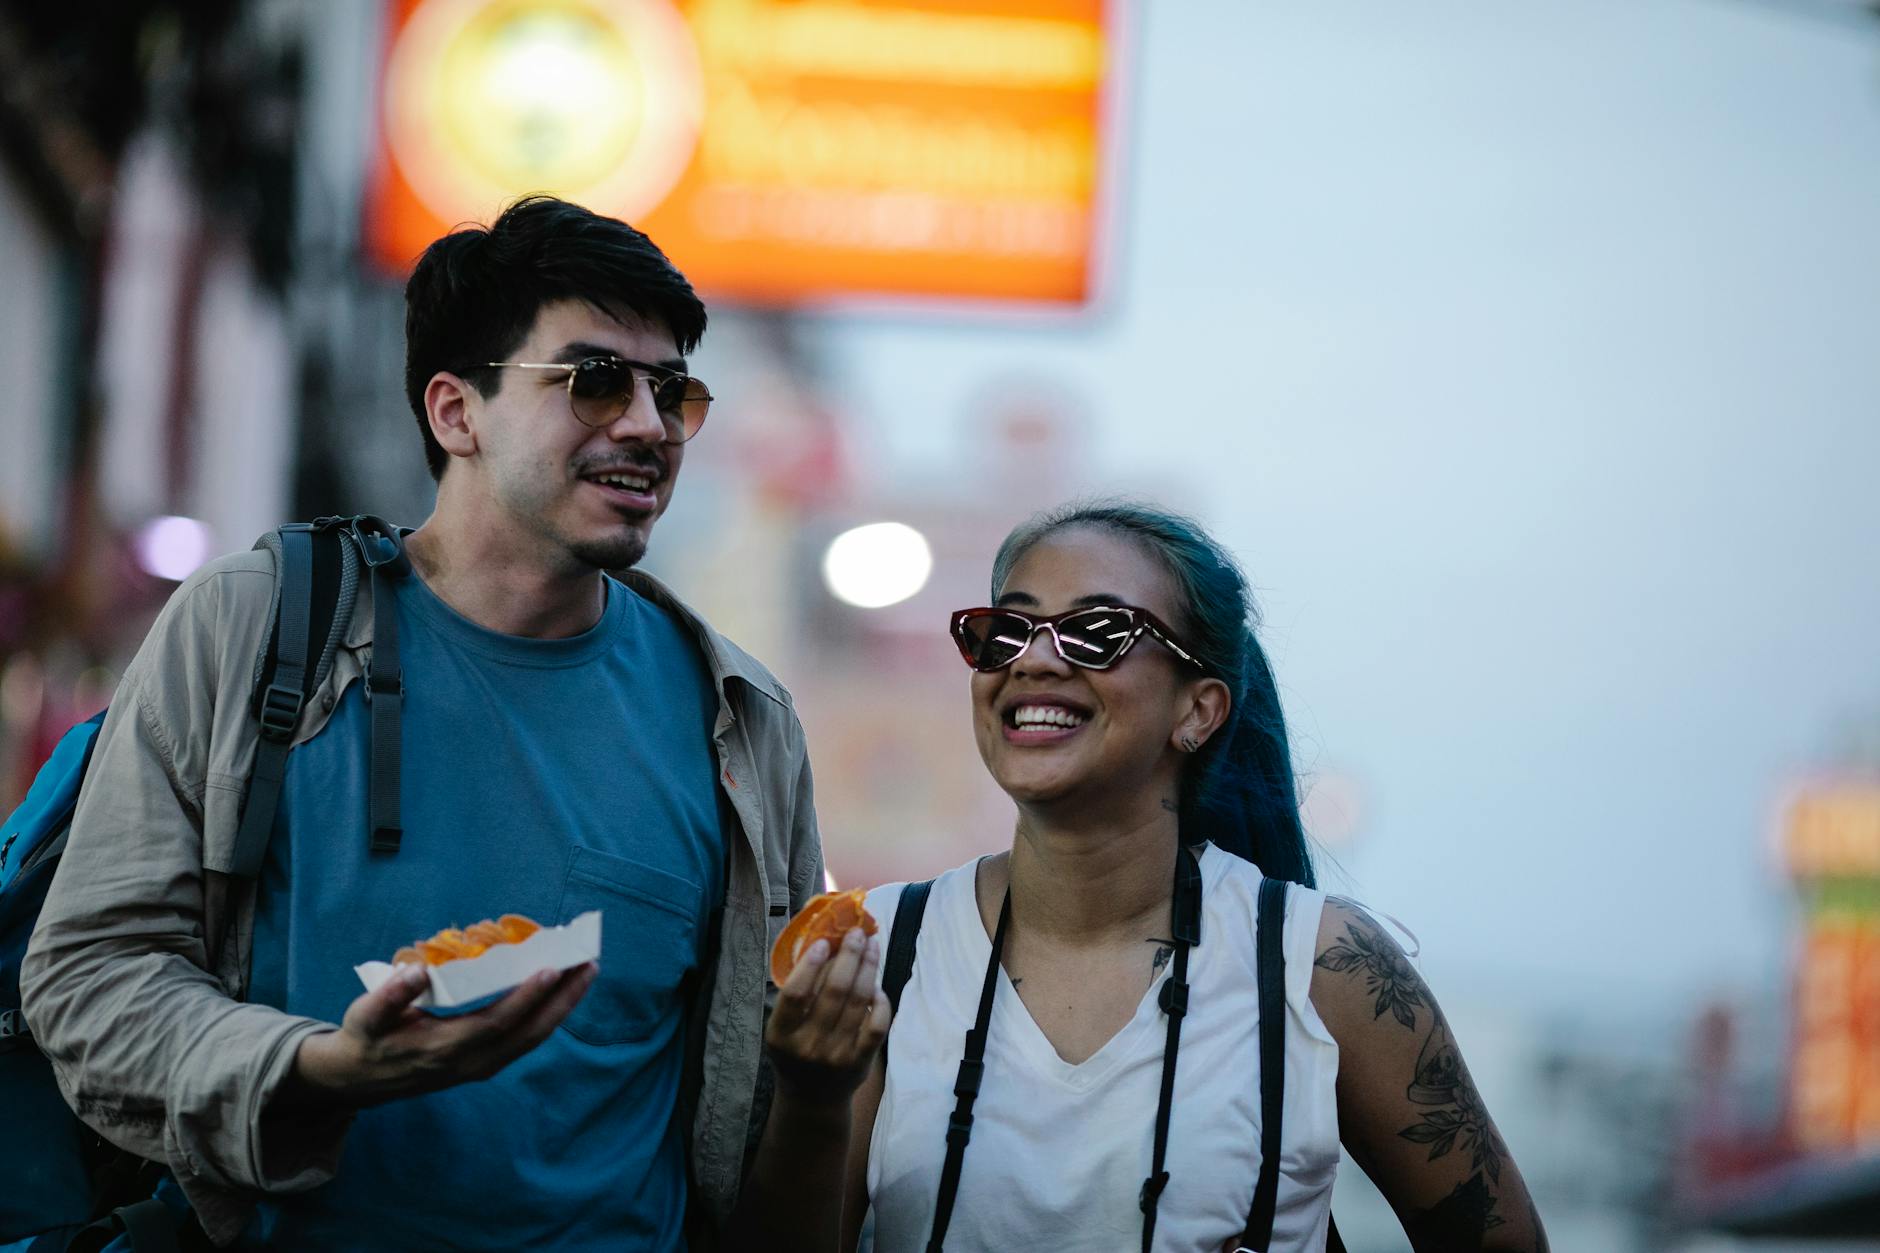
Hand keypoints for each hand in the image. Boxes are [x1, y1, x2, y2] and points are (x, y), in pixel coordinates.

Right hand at [283, 962, 595, 1108]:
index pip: (496, 1023)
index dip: (526, 998)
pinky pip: (525, 1041)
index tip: (551, 969)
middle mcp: (471, 1063)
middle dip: (562, 1000)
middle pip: (528, 1034)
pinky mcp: (485, 1065)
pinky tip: (563, 993)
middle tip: (589, 964)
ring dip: (562, 1007)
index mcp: (445, 1048)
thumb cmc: (366, 1039)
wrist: (361, 1080)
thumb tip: (417, 970)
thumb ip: (390, 996)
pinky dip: (549, 1016)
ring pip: (532, 1039)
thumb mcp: (366, 1016)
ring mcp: (481, 1067)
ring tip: (585, 973)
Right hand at [764, 927, 889, 1105]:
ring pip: (859, 1001)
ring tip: (872, 947)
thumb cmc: (796, 1051)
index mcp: (780, 1034)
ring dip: (868, 968)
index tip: (824, 941)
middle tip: (857, 932)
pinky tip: (877, 985)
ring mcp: (836, 1055)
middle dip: (849, 955)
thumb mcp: (784, 1027)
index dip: (811, 964)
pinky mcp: (860, 1062)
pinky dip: (881, 1001)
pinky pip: (877, 1024)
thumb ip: (799, 993)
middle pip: (834, 990)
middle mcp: (807, 1045)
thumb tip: (826, 945)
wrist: (812, 1099)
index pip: (795, 993)